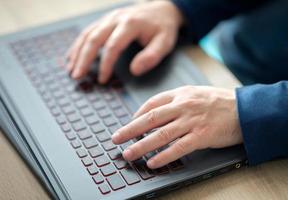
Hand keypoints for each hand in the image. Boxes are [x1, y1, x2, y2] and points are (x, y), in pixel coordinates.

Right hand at [66, 1, 182, 82]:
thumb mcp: (165, 43)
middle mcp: (115, 19)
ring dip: (77, 52)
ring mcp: (108, 18)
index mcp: (130, 24)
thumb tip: (134, 71)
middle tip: (77, 76)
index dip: (105, 65)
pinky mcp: (105, 20)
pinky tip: (73, 56)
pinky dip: (78, 45)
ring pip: (87, 34)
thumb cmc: (163, 29)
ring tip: (71, 70)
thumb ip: (151, 56)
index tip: (102, 80)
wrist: (162, 10)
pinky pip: (88, 32)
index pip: (113, 46)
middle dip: (83, 59)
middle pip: (93, 39)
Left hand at [112, 86, 242, 168]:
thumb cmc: (219, 102)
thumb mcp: (195, 94)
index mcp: (180, 94)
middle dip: (130, 130)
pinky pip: (178, 148)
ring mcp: (191, 121)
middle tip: (115, 139)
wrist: (245, 108)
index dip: (137, 115)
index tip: (128, 124)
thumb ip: (175, 101)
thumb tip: (156, 113)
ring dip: (141, 145)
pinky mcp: (201, 136)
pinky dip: (164, 156)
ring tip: (128, 154)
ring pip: (160, 134)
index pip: (152, 103)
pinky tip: (152, 162)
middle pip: (150, 118)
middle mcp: (183, 106)